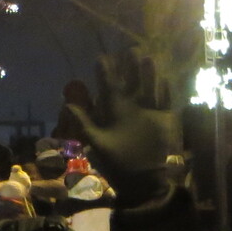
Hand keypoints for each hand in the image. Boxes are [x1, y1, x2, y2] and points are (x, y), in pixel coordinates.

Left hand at [62, 49, 182, 181]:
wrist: (141, 180)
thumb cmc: (116, 163)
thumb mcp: (97, 143)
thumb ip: (84, 123)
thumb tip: (66, 105)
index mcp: (114, 111)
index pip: (109, 87)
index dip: (105, 73)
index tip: (101, 58)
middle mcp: (131, 107)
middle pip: (130, 82)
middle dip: (129, 67)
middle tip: (129, 50)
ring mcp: (149, 112)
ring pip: (148, 87)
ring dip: (148, 74)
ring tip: (146, 58)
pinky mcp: (164, 120)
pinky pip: (166, 101)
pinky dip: (165, 92)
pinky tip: (165, 80)